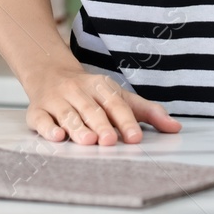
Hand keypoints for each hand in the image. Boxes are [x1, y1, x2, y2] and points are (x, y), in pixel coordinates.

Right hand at [25, 67, 181, 145]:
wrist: (49, 72)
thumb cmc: (90, 92)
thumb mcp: (118, 96)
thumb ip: (147, 112)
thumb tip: (175, 128)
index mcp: (101, 87)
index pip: (115, 103)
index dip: (125, 120)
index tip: (134, 137)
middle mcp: (78, 91)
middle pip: (91, 110)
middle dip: (101, 126)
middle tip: (110, 141)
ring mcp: (56, 100)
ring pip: (68, 115)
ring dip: (78, 128)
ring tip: (88, 141)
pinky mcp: (37, 111)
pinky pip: (41, 119)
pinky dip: (48, 127)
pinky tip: (57, 136)